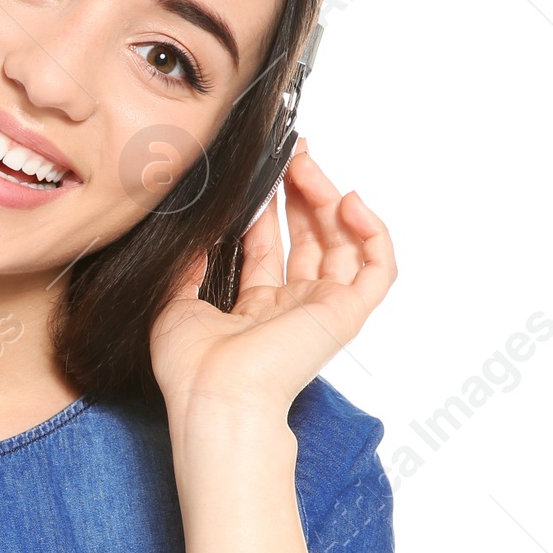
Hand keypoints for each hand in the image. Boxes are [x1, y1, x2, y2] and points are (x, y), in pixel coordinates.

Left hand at [149, 138, 395, 418]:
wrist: (215, 395)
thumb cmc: (191, 367)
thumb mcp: (174, 302)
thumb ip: (188, 265)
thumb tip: (194, 229)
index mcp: (254, 309)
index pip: (268, 246)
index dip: (268, 207)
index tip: (262, 172)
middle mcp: (291, 308)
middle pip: (308, 239)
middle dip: (301, 193)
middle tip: (292, 156)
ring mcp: (321, 311)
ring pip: (342, 245)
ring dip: (329, 200)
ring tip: (308, 168)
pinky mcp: (346, 314)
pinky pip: (377, 269)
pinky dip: (372, 233)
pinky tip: (350, 202)